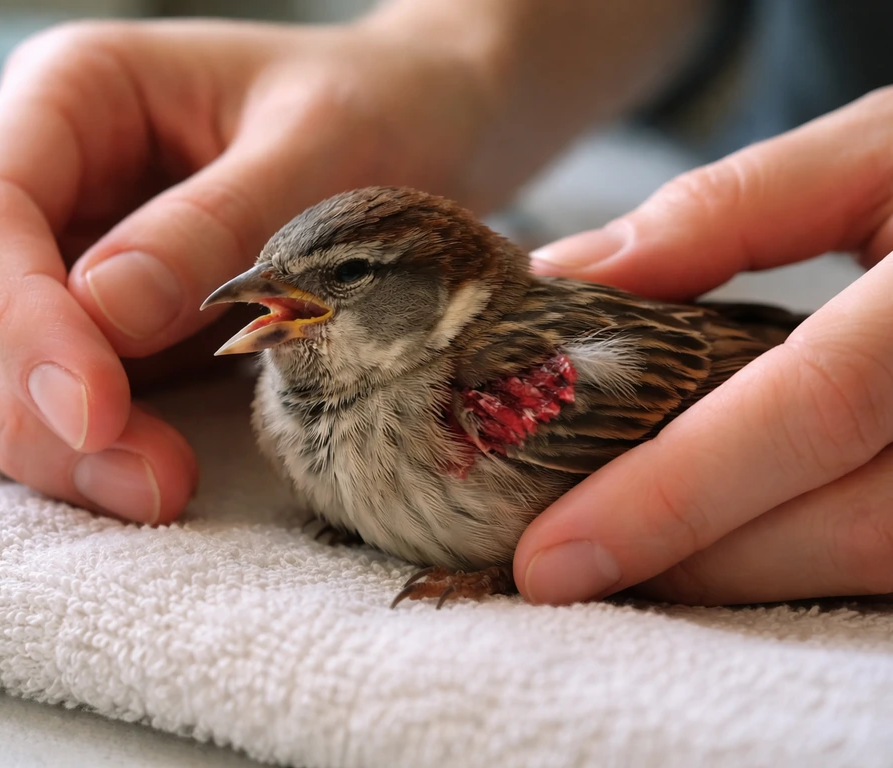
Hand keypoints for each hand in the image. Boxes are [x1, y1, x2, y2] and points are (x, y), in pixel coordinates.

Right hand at [0, 15, 493, 524]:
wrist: (412, 127)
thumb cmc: (370, 111)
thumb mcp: (319, 145)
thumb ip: (216, 224)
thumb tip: (102, 314)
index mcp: (76, 94)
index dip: (18, 320)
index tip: (96, 409)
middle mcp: (46, 178)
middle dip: (29, 408)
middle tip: (150, 480)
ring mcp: (60, 259)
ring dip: (46, 449)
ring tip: (159, 488)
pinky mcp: (93, 329)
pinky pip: (35, 403)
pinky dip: (74, 455)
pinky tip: (146, 477)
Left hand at [515, 87, 892, 605]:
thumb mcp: (875, 155)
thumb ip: (725, 212)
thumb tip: (565, 274)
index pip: (809, 410)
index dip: (673, 496)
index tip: (550, 560)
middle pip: (840, 522)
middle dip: (688, 555)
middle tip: (560, 562)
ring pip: (869, 564)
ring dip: (732, 574)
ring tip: (621, 554)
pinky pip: (889, 560)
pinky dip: (790, 560)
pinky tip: (715, 542)